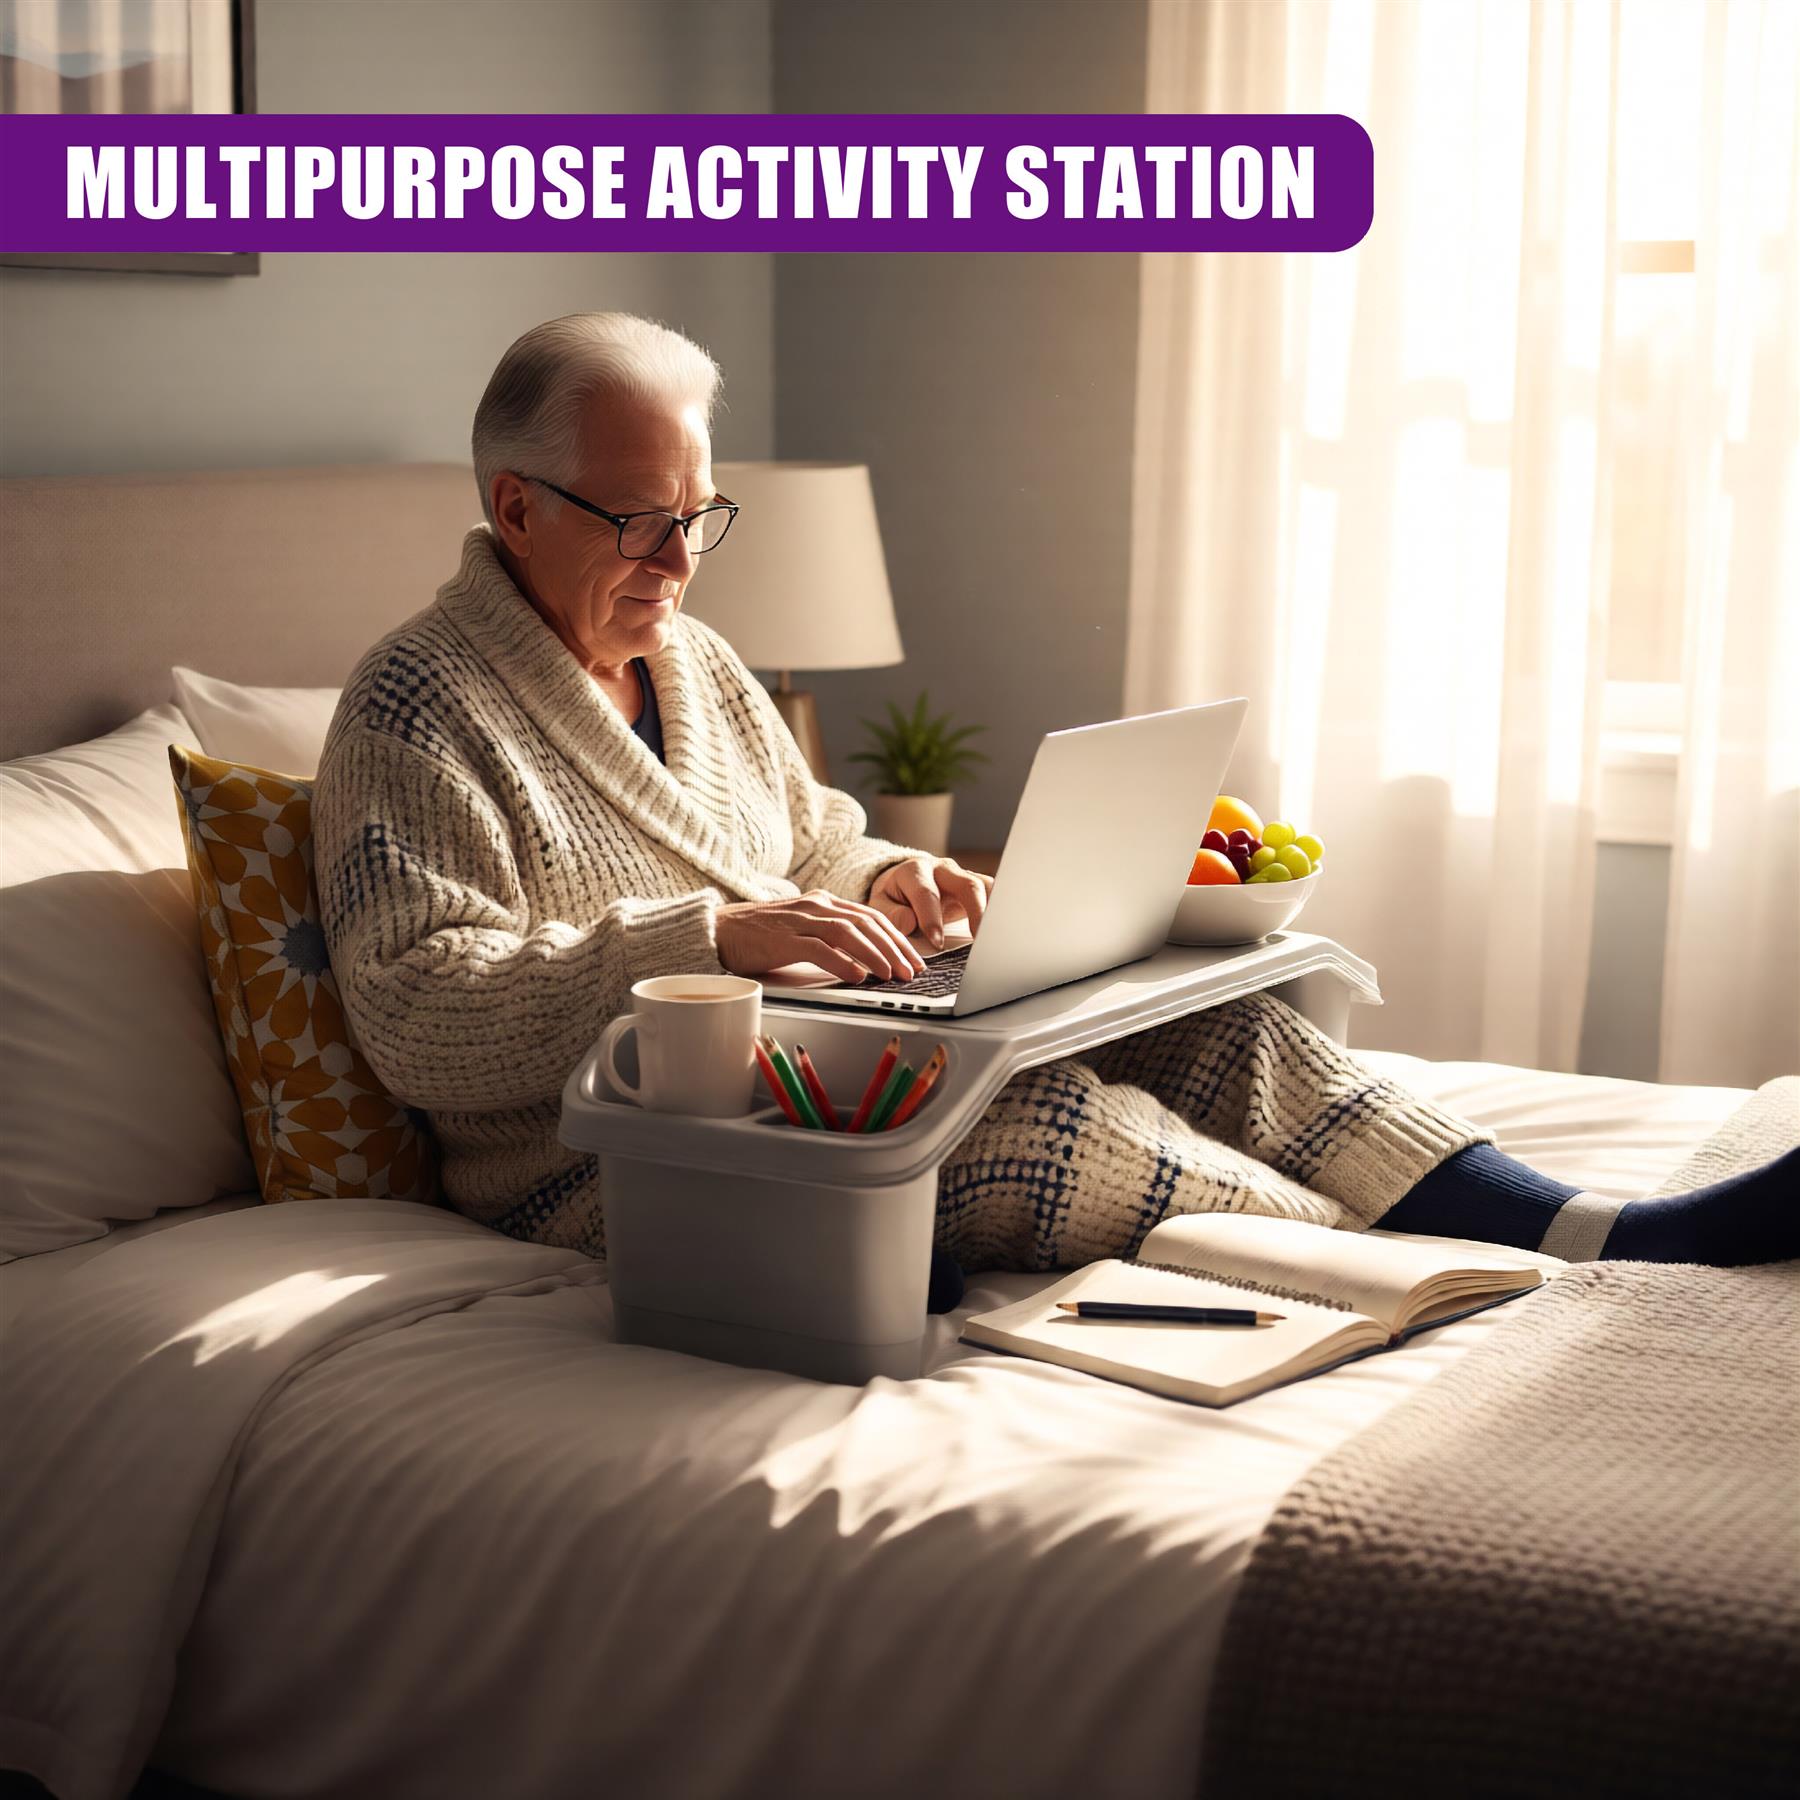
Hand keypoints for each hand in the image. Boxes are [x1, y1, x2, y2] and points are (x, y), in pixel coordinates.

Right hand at [715, 890, 927, 984]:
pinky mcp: (783, 939)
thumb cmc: (760, 935)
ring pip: (848, 933)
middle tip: (912, 971)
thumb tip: (864, 959)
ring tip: (892, 974)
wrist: (718, 931)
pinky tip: (858, 975)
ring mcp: (800, 920)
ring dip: (875, 954)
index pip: (871, 917)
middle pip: (866, 923)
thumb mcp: (803, 929)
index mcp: (824, 902)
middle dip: (894, 948)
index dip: (896, 937)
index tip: (914, 958)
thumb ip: (830, 937)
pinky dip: (842, 962)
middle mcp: (816, 906)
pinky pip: (819, 948)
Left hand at [867, 856, 992, 948]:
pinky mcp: (976, 886)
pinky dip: (1000, 912)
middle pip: (967, 885)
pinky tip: (1003, 932)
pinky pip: (995, 895)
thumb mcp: (880, 905)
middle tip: (979, 940)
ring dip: (994, 912)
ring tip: (998, 937)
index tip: (936, 943)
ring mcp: (963, 876)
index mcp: (915, 871)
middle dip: (976, 912)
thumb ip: (891, 914)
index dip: (932, 919)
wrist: (903, 883)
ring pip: (987, 888)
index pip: (927, 893)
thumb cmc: (893, 898)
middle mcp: (943, 869)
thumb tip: (908, 923)